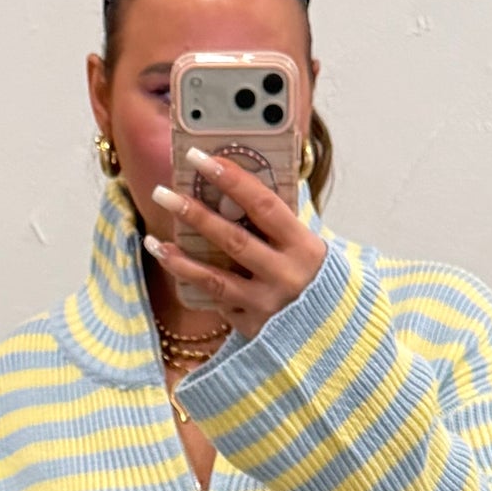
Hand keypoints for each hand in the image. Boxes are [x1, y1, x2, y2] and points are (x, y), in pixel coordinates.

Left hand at [145, 148, 327, 340]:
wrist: (338, 332)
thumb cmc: (317, 279)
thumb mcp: (308, 246)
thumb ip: (278, 223)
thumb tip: (234, 186)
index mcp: (304, 247)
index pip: (263, 205)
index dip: (231, 179)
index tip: (201, 158)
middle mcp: (286, 276)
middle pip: (232, 240)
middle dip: (195, 214)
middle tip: (162, 193)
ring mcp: (268, 306)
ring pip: (215, 279)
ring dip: (180, 259)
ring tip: (153, 240)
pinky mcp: (254, 329)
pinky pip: (219, 303)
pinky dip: (196, 286)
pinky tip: (176, 270)